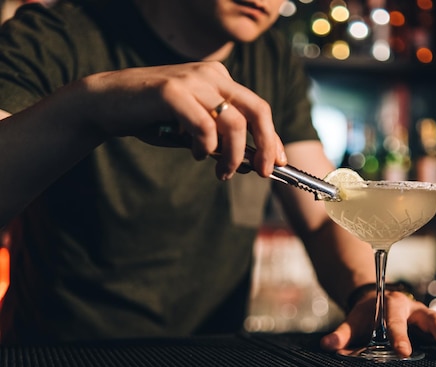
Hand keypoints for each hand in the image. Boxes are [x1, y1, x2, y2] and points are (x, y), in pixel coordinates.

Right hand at [77, 61, 285, 178]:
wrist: (107, 103)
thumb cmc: (153, 118)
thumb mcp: (194, 130)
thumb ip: (221, 141)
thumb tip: (252, 163)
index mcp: (219, 80)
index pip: (258, 108)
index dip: (273, 137)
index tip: (278, 162)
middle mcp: (211, 75)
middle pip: (257, 110)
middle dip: (266, 145)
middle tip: (264, 172)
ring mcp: (193, 80)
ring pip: (233, 122)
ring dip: (233, 155)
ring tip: (221, 172)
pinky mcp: (172, 91)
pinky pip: (204, 125)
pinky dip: (205, 146)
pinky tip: (195, 153)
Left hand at [320, 291, 435, 361]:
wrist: (377, 298)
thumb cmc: (366, 315)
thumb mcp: (352, 323)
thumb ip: (341, 335)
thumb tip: (327, 346)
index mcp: (392, 305)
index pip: (395, 320)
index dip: (399, 335)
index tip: (403, 352)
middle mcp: (415, 306)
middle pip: (434, 318)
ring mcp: (429, 312)